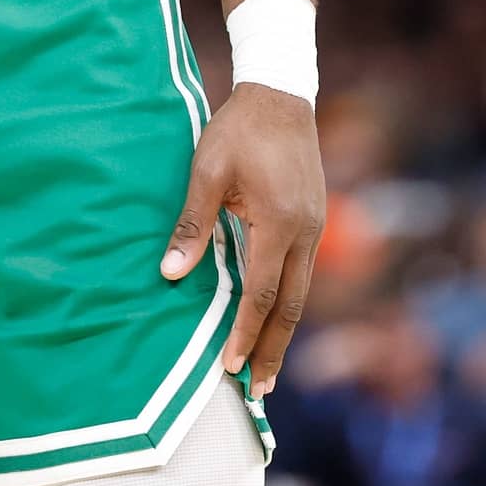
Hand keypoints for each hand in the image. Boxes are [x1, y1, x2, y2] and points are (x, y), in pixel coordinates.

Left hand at [160, 83, 325, 390]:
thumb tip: (170, 274)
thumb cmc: (237, 131)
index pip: (261, 295)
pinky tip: (276, 316)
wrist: (279, 95)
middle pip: (291, 307)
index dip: (245, 334)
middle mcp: (305, 232)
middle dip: (273, 350)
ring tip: (268, 366)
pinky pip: (303, 272)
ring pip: (301, 293)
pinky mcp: (314, 218)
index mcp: (278, 225)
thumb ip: (192, 225)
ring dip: (283, 330)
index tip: (229, 367)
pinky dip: (289, 301)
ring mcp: (315, 226)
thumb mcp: (206, 172)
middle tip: (259, 390)